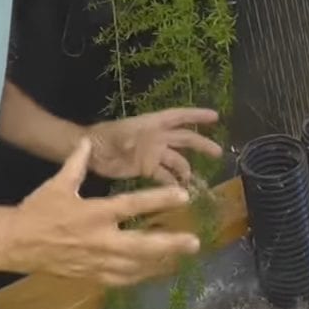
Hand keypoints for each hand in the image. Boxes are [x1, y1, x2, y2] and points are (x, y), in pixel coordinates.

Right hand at [9, 137, 201, 285]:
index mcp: (93, 213)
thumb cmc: (37, 211)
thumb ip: (76, 163)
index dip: (159, 200)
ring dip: (161, 262)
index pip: (132, 205)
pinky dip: (141, 276)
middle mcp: (99, 240)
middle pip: (142, 245)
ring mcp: (96, 262)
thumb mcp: (57, 184)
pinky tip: (156, 271)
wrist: (15, 243)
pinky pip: (122, 279)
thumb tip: (87, 140)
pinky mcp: (91, 275)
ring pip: (136, 266)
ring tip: (182, 257)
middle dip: (170, 244)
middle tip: (194, 242)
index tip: (183, 197)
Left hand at [86, 107, 222, 185]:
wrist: (90, 153)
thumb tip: (136, 144)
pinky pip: (164, 176)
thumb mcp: (116, 136)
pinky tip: (180, 192)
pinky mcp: (146, 169)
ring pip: (176, 161)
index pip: (179, 117)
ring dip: (187, 170)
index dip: (196, 115)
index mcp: (152, 124)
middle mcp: (157, 138)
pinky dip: (172, 183)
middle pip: (184, 140)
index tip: (215, 117)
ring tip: (197, 182)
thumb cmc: (103, 138)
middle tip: (218, 153)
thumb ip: (128, 140)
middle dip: (201, 145)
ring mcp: (153, 154)